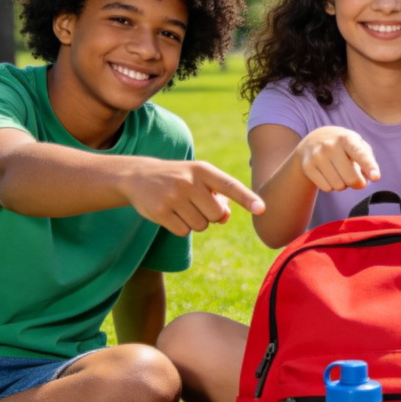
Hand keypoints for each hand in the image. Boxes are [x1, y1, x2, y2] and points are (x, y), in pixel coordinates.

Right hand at [125, 159, 264, 235]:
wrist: (138, 176)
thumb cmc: (179, 179)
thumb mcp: (199, 181)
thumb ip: (219, 197)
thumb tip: (224, 217)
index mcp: (203, 170)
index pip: (230, 186)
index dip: (247, 199)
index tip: (262, 209)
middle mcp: (189, 181)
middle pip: (217, 214)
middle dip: (211, 215)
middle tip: (195, 203)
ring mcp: (173, 196)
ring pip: (201, 225)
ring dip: (195, 221)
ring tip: (181, 206)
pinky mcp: (160, 211)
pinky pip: (183, 232)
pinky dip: (180, 227)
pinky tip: (170, 213)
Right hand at [296, 127, 379, 191]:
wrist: (312, 141)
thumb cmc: (343, 145)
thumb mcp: (357, 144)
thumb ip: (368, 160)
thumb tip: (372, 177)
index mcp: (347, 138)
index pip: (360, 154)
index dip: (369, 166)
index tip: (376, 177)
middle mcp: (330, 145)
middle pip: (351, 179)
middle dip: (358, 183)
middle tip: (357, 179)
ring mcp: (317, 156)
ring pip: (339, 186)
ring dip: (343, 185)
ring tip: (339, 173)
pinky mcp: (308, 167)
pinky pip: (327, 188)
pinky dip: (331, 186)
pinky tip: (329, 175)